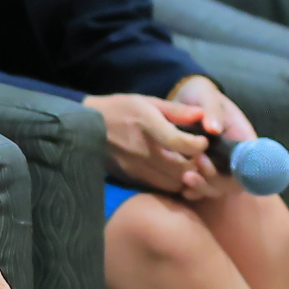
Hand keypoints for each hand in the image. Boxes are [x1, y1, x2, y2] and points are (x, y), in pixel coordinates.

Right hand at [89, 92, 221, 197]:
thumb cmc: (120, 109)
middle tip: (198, 156)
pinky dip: (171, 182)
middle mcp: (143, 150)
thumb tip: (203, 115)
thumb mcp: (147, 101)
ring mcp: (136, 167)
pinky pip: (159, 187)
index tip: (202, 141)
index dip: (198, 145)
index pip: (181, 143)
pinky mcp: (131, 178)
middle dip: (196, 164)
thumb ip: (176, 110)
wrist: (85, 126)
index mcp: (148, 125)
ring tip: (186, 165)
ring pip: (173, 182)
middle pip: (182, 168)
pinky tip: (171, 171)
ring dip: (185, 176)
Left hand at [169, 75, 255, 199]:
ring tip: (186, 177)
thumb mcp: (207, 95)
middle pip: (234, 182)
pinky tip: (182, 188)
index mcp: (242, 140)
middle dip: (216, 181)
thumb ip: (212, 109)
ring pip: (217, 188)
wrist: (185, 99)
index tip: (219, 165)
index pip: (252, 164)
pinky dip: (193, 191)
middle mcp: (233, 157)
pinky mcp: (200, 171)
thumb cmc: (202, 95)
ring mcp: (217, 166)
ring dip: (204, 187)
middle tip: (196, 166)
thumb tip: (213, 128)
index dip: (242, 172)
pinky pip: (201, 189)